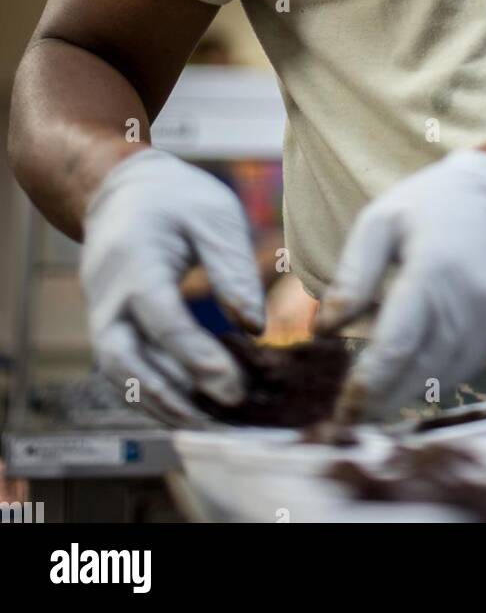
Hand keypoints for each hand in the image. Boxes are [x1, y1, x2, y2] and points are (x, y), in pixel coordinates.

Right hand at [80, 148, 264, 424]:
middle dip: (168, 395)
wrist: (122, 190)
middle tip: (217, 418)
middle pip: (123, 358)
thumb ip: (232, 269)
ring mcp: (101, 312)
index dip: (197, 356)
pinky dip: (151, 391)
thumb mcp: (214, 215)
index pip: (162, 320)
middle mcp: (108, 294)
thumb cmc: (176, 198)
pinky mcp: (109, 326)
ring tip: (207, 424)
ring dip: (158, 402)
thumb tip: (254, 327)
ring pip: (118, 372)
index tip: (234, 385)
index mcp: (135, 260)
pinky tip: (189, 407)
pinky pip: (123, 368)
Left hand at [315, 149, 485, 419]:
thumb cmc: (436, 201)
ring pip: (445, 377)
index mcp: (430, 272)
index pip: (395, 346)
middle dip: (381, 403)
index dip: (366, 385)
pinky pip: (467, 365)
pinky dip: (436, 379)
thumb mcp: (382, 220)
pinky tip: (411, 379)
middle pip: (419, 373)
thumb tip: (321, 329)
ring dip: (408, 397)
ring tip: (373, 409)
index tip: (341, 410)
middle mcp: (467, 302)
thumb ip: (352, 276)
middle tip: (348, 422)